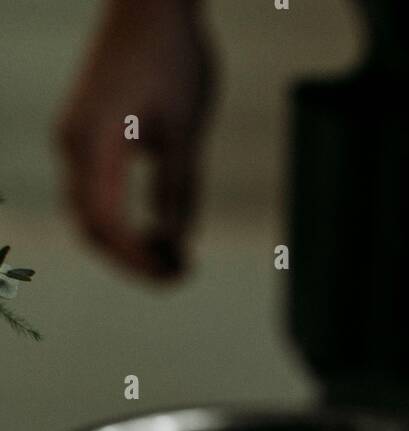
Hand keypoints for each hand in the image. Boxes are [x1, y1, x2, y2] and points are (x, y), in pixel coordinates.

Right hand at [56, 0, 214, 278]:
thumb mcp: (187, 132)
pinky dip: (122, 223)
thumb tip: (176, 243)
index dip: (139, 260)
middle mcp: (73, 145)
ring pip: (90, 216)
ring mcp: (73, 140)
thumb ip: (179, 191)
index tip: (178, 275)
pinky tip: (157, 232)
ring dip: (128, 246)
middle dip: (134, 261)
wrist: (150, 4)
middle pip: (92, 229)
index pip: (107, 225)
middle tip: (180, 275)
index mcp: (94, 143)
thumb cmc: (172, 58)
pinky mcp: (83, 136)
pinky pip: (94, 195)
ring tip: (174, 259)